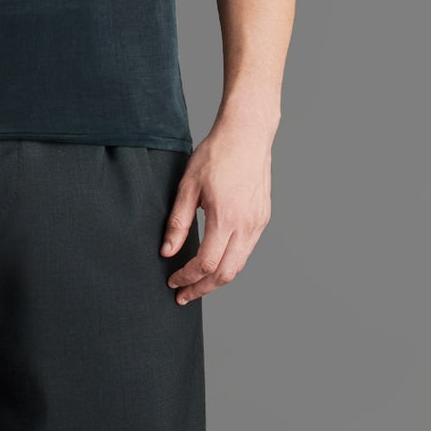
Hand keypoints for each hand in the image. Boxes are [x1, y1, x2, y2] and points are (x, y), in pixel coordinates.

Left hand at [161, 114, 275, 302]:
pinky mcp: (262, 218)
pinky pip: (246, 251)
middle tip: (182, 295)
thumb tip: (167, 252)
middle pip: (225, 273)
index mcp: (226, 218)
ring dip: (216, 279)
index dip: (187, 278)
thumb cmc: (216, 155)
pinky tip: (214, 262)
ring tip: (196, 284)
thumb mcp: (188, 186)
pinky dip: (229, 264)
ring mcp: (258, 223)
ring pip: (238, 266)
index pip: (205, 264)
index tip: (172, 282)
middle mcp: (246, 225)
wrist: (247, 135)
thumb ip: (178, 222)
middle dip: (202, 288)